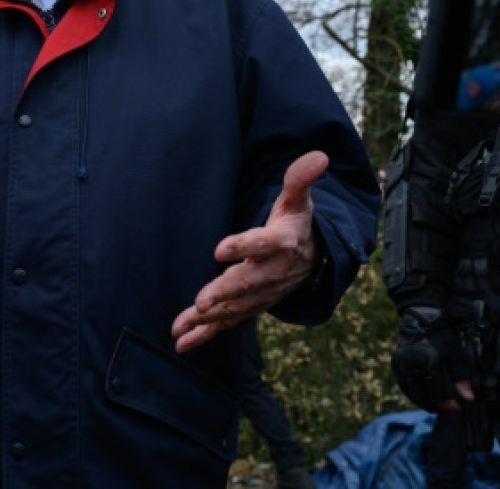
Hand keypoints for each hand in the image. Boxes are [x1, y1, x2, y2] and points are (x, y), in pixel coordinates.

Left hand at [171, 151, 326, 352]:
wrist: (313, 261)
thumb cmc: (295, 225)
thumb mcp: (298, 200)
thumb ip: (300, 179)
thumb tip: (318, 156)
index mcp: (281, 243)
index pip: (262, 243)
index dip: (242, 245)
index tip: (220, 248)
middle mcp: (271, 272)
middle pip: (246, 282)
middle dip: (224, 293)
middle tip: (201, 302)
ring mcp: (260, 294)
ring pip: (234, 308)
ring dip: (208, 319)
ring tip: (181, 327)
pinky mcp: (249, 307)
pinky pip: (227, 323)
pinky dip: (205, 334)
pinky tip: (182, 343)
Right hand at [390, 306, 474, 411]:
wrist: (420, 318)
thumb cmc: (440, 335)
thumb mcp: (456, 353)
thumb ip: (462, 376)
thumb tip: (468, 398)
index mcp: (429, 362)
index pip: (437, 391)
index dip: (448, 403)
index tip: (458, 407)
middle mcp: (413, 365)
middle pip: (423, 395)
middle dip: (436, 405)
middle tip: (447, 409)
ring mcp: (401, 365)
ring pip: (411, 392)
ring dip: (423, 402)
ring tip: (436, 407)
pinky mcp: (395, 364)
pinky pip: (403, 385)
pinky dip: (413, 394)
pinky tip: (423, 398)